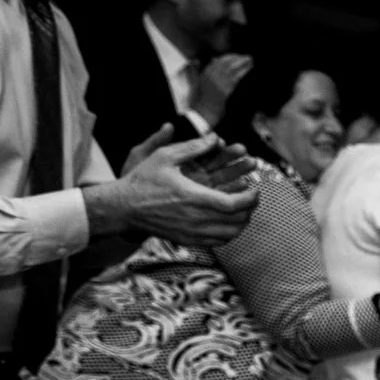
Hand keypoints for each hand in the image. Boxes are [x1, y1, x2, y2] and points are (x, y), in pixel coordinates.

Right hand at [89, 134, 257, 244]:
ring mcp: (191, 233)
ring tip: (244, 209)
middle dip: (250, 208)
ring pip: (231, 234)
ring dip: (243, 222)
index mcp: (193, 197)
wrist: (123, 207)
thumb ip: (193, 147)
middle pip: (237, 221)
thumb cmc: (143, 180)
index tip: (256, 189)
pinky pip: (218, 242)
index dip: (251, 198)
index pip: (234, 204)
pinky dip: (230, 233)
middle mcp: (195, 219)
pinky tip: (229, 221)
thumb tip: (215, 137)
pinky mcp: (187, 241)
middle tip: (253, 197)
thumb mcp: (164, 157)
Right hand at [190, 53, 253, 128]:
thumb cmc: (203, 97)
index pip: (219, 61)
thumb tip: (214, 59)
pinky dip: (243, 72)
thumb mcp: (201, 80)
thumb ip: (207, 69)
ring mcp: (219, 83)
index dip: (230, 56)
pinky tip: (249, 69)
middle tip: (248, 56)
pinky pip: (236, 78)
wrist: (204, 111)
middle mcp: (212, 76)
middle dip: (238, 58)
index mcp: (206, 73)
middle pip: (227, 63)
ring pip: (232, 69)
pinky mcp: (226, 90)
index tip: (238, 55)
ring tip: (251, 61)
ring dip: (243, 64)